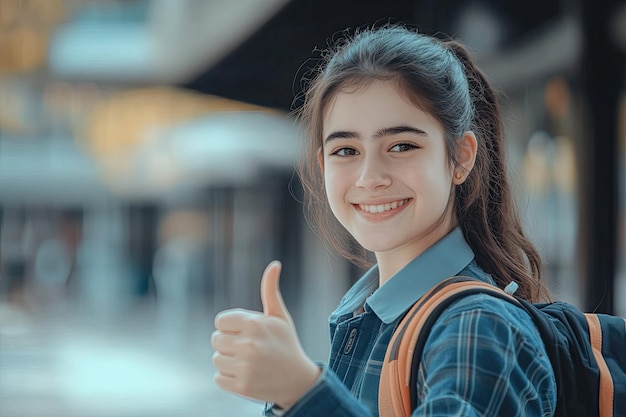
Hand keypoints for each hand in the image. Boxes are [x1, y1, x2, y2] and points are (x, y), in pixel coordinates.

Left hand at [211, 261, 320, 407]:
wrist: (299, 381)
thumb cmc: (286, 344)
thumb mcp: (280, 317)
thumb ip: (270, 290)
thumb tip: (274, 264)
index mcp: (254, 323)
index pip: (220, 321)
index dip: (231, 327)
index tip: (245, 333)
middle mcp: (248, 344)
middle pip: (216, 340)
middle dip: (228, 343)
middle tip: (248, 349)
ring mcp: (245, 366)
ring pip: (216, 359)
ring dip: (228, 361)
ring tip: (248, 363)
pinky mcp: (242, 386)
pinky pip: (218, 378)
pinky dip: (228, 378)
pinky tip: (246, 375)